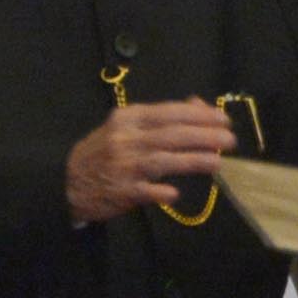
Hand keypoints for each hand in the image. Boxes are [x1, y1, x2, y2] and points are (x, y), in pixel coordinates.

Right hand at [67, 98, 236, 224]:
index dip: (198, 115)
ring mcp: (123, 166)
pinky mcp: (121, 191)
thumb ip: (160, 117)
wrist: (67, 180)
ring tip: (218, 162)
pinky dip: (160, 190)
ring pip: (163, 160)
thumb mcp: (126, 127)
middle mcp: (126, 139)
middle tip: (230, 139)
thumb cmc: (104, 151)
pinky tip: (176, 192)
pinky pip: (144, 190)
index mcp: (129, 118)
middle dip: (204, 135)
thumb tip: (198, 105)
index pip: (169, 112)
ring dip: (192, 161)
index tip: (223, 118)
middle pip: (171, 134)